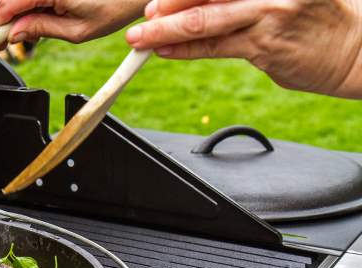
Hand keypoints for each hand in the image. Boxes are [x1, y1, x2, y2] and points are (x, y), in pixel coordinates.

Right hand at [0, 0, 146, 43]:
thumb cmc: (116, 4)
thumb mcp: (77, 30)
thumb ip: (41, 29)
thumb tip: (15, 34)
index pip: (6, 5)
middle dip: (9, 18)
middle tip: (16, 37)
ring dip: (23, 7)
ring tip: (42, 21)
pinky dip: (35, 0)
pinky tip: (52, 8)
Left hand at [125, 0, 361, 97]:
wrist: (355, 49)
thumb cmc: (313, 15)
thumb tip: (190, 2)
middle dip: (167, 5)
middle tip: (143, 15)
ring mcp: (269, 13)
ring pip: (204, 20)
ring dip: (164, 30)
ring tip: (139, 37)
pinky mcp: (266, 46)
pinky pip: (216, 48)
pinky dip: (185, 50)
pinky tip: (164, 51)